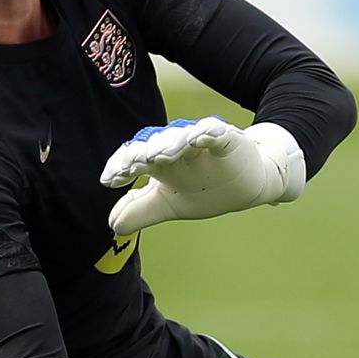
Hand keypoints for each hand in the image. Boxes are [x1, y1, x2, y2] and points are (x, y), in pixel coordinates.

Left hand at [99, 117, 304, 234]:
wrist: (247, 183)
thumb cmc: (204, 189)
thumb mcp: (169, 204)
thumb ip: (141, 211)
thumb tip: (112, 224)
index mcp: (161, 163)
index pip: (136, 160)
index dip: (122, 167)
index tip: (110, 180)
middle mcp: (177, 149)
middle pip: (156, 145)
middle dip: (142, 153)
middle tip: (131, 164)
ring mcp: (202, 144)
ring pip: (183, 138)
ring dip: (171, 144)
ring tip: (158, 155)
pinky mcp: (227, 140)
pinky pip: (217, 134)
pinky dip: (208, 133)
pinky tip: (199, 137)